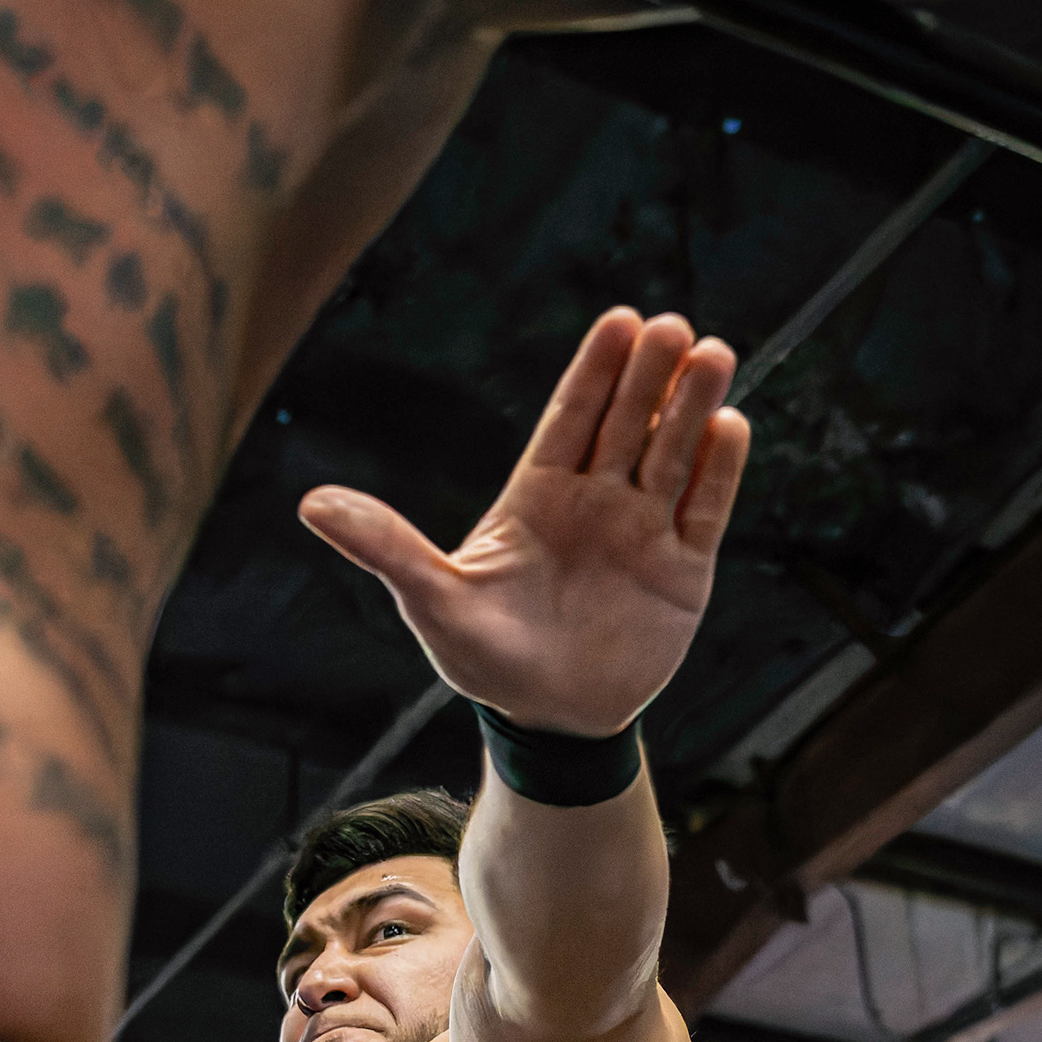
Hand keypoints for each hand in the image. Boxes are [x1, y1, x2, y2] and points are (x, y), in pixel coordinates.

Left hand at [298, 308, 747, 736]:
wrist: (549, 722)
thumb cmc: (484, 660)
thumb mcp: (430, 600)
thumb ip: (384, 546)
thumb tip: (310, 504)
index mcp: (538, 497)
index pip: (571, 418)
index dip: (596, 370)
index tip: (620, 319)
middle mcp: (595, 502)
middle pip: (627, 423)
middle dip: (649, 376)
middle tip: (670, 326)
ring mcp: (641, 532)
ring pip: (671, 455)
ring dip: (691, 407)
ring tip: (712, 353)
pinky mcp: (681, 570)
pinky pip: (704, 510)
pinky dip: (718, 471)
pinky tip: (730, 424)